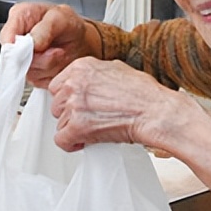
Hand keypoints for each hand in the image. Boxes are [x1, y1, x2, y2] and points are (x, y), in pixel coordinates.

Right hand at [0, 2, 98, 87]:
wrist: (81, 41)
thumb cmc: (69, 25)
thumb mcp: (61, 18)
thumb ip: (45, 28)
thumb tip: (32, 43)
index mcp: (20, 18)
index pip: (6, 37)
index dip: (15, 48)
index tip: (32, 51)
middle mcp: (17, 39)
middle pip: (16, 59)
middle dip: (39, 58)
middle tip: (56, 50)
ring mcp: (22, 58)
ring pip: (29, 72)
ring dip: (49, 65)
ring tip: (59, 53)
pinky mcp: (31, 73)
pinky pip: (38, 80)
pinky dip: (51, 73)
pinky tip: (57, 62)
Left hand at [48, 57, 182, 151]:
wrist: (154, 111)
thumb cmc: (143, 94)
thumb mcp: (115, 69)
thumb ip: (94, 75)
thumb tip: (88, 83)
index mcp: (81, 67)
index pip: (58, 85)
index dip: (68, 99)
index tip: (77, 106)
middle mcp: (74, 83)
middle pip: (57, 104)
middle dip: (70, 114)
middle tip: (87, 119)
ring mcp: (74, 104)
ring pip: (60, 123)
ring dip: (73, 129)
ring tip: (93, 129)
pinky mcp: (78, 126)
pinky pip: (62, 140)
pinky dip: (72, 144)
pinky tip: (84, 142)